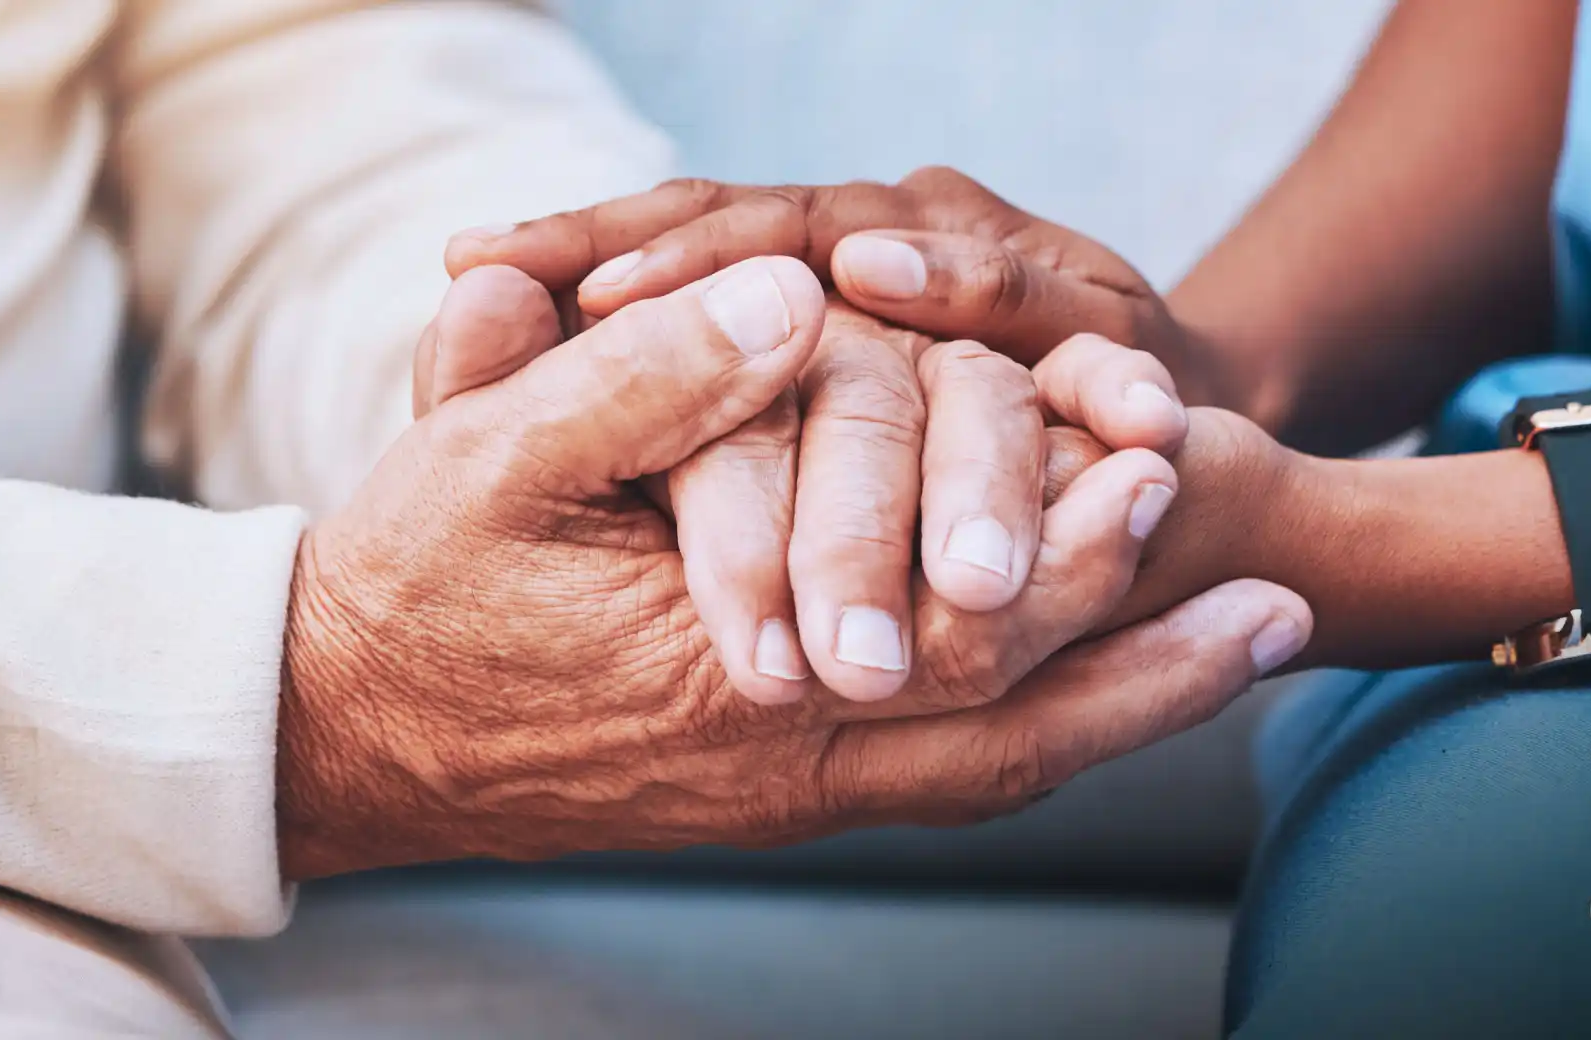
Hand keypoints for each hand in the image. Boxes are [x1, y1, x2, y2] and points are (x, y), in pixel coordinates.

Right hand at [277, 258, 1312, 878]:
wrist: (343, 729)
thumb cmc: (414, 586)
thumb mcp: (492, 458)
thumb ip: (642, 383)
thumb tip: (793, 310)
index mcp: (728, 680)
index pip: (943, 644)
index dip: (1070, 570)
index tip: (1163, 485)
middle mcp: (782, 759)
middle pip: (1013, 735)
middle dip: (1150, 667)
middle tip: (1275, 604)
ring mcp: (786, 786)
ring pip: (991, 762)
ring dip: (1123, 704)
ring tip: (1245, 644)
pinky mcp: (777, 781)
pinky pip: (942, 766)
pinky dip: (1040, 720)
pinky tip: (1108, 673)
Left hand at [444, 166, 1279, 424]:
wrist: (1127, 487)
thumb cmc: (891, 485)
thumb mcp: (735, 454)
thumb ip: (592, 381)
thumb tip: (463, 286)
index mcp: (793, 271)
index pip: (676, 235)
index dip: (580, 244)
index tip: (471, 260)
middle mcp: (886, 243)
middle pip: (783, 227)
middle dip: (697, 265)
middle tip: (602, 294)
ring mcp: (994, 270)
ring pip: (918, 253)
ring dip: (875, 277)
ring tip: (821, 284)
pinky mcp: (1105, 331)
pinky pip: (1070, 328)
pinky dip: (1028, 321)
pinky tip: (939, 306)